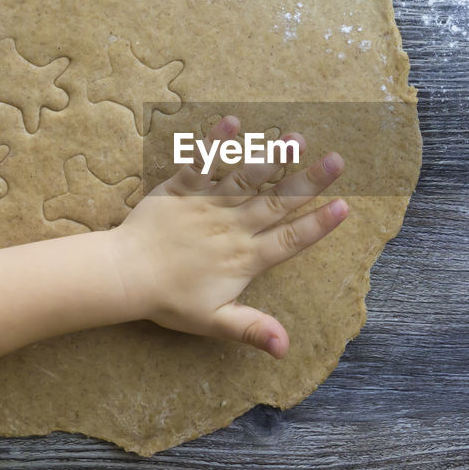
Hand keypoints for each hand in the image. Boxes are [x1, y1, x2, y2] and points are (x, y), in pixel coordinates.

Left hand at [108, 115, 347, 358]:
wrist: (124, 277)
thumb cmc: (170, 301)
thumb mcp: (214, 321)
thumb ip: (252, 329)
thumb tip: (285, 348)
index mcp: (244, 259)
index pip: (289, 241)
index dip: (317, 226)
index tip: (344, 207)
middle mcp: (231, 227)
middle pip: (276, 203)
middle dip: (308, 181)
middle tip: (337, 160)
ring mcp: (207, 205)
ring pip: (245, 178)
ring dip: (271, 157)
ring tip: (296, 138)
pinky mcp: (181, 190)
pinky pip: (200, 163)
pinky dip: (215, 143)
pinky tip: (233, 121)